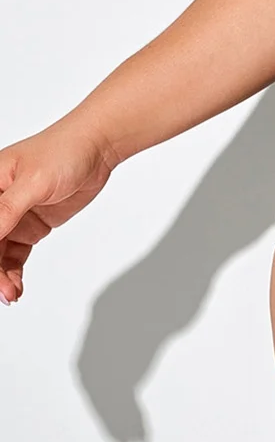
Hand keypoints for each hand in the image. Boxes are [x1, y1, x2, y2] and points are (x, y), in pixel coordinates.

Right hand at [0, 118, 119, 303]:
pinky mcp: (30, 226)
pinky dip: (12, 273)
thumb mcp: (33, 182)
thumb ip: (7, 211)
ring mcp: (13, 216)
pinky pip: (13, 256)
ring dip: (1, 277)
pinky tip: (15, 288)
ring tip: (11, 294)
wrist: (98, 147)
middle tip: (2, 291)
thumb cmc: (64, 151)